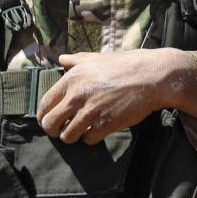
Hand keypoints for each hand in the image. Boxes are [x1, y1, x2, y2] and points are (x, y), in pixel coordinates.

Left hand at [37, 48, 196, 144]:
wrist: (152, 77)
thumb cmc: (126, 65)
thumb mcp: (98, 58)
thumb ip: (77, 60)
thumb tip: (61, 59)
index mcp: (72, 78)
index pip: (45, 103)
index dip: (44, 115)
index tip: (48, 120)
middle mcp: (77, 95)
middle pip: (51, 124)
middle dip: (55, 130)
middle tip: (62, 129)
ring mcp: (91, 111)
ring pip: (68, 136)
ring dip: (73, 135)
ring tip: (80, 130)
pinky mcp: (105, 124)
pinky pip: (88, 140)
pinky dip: (91, 138)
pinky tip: (97, 130)